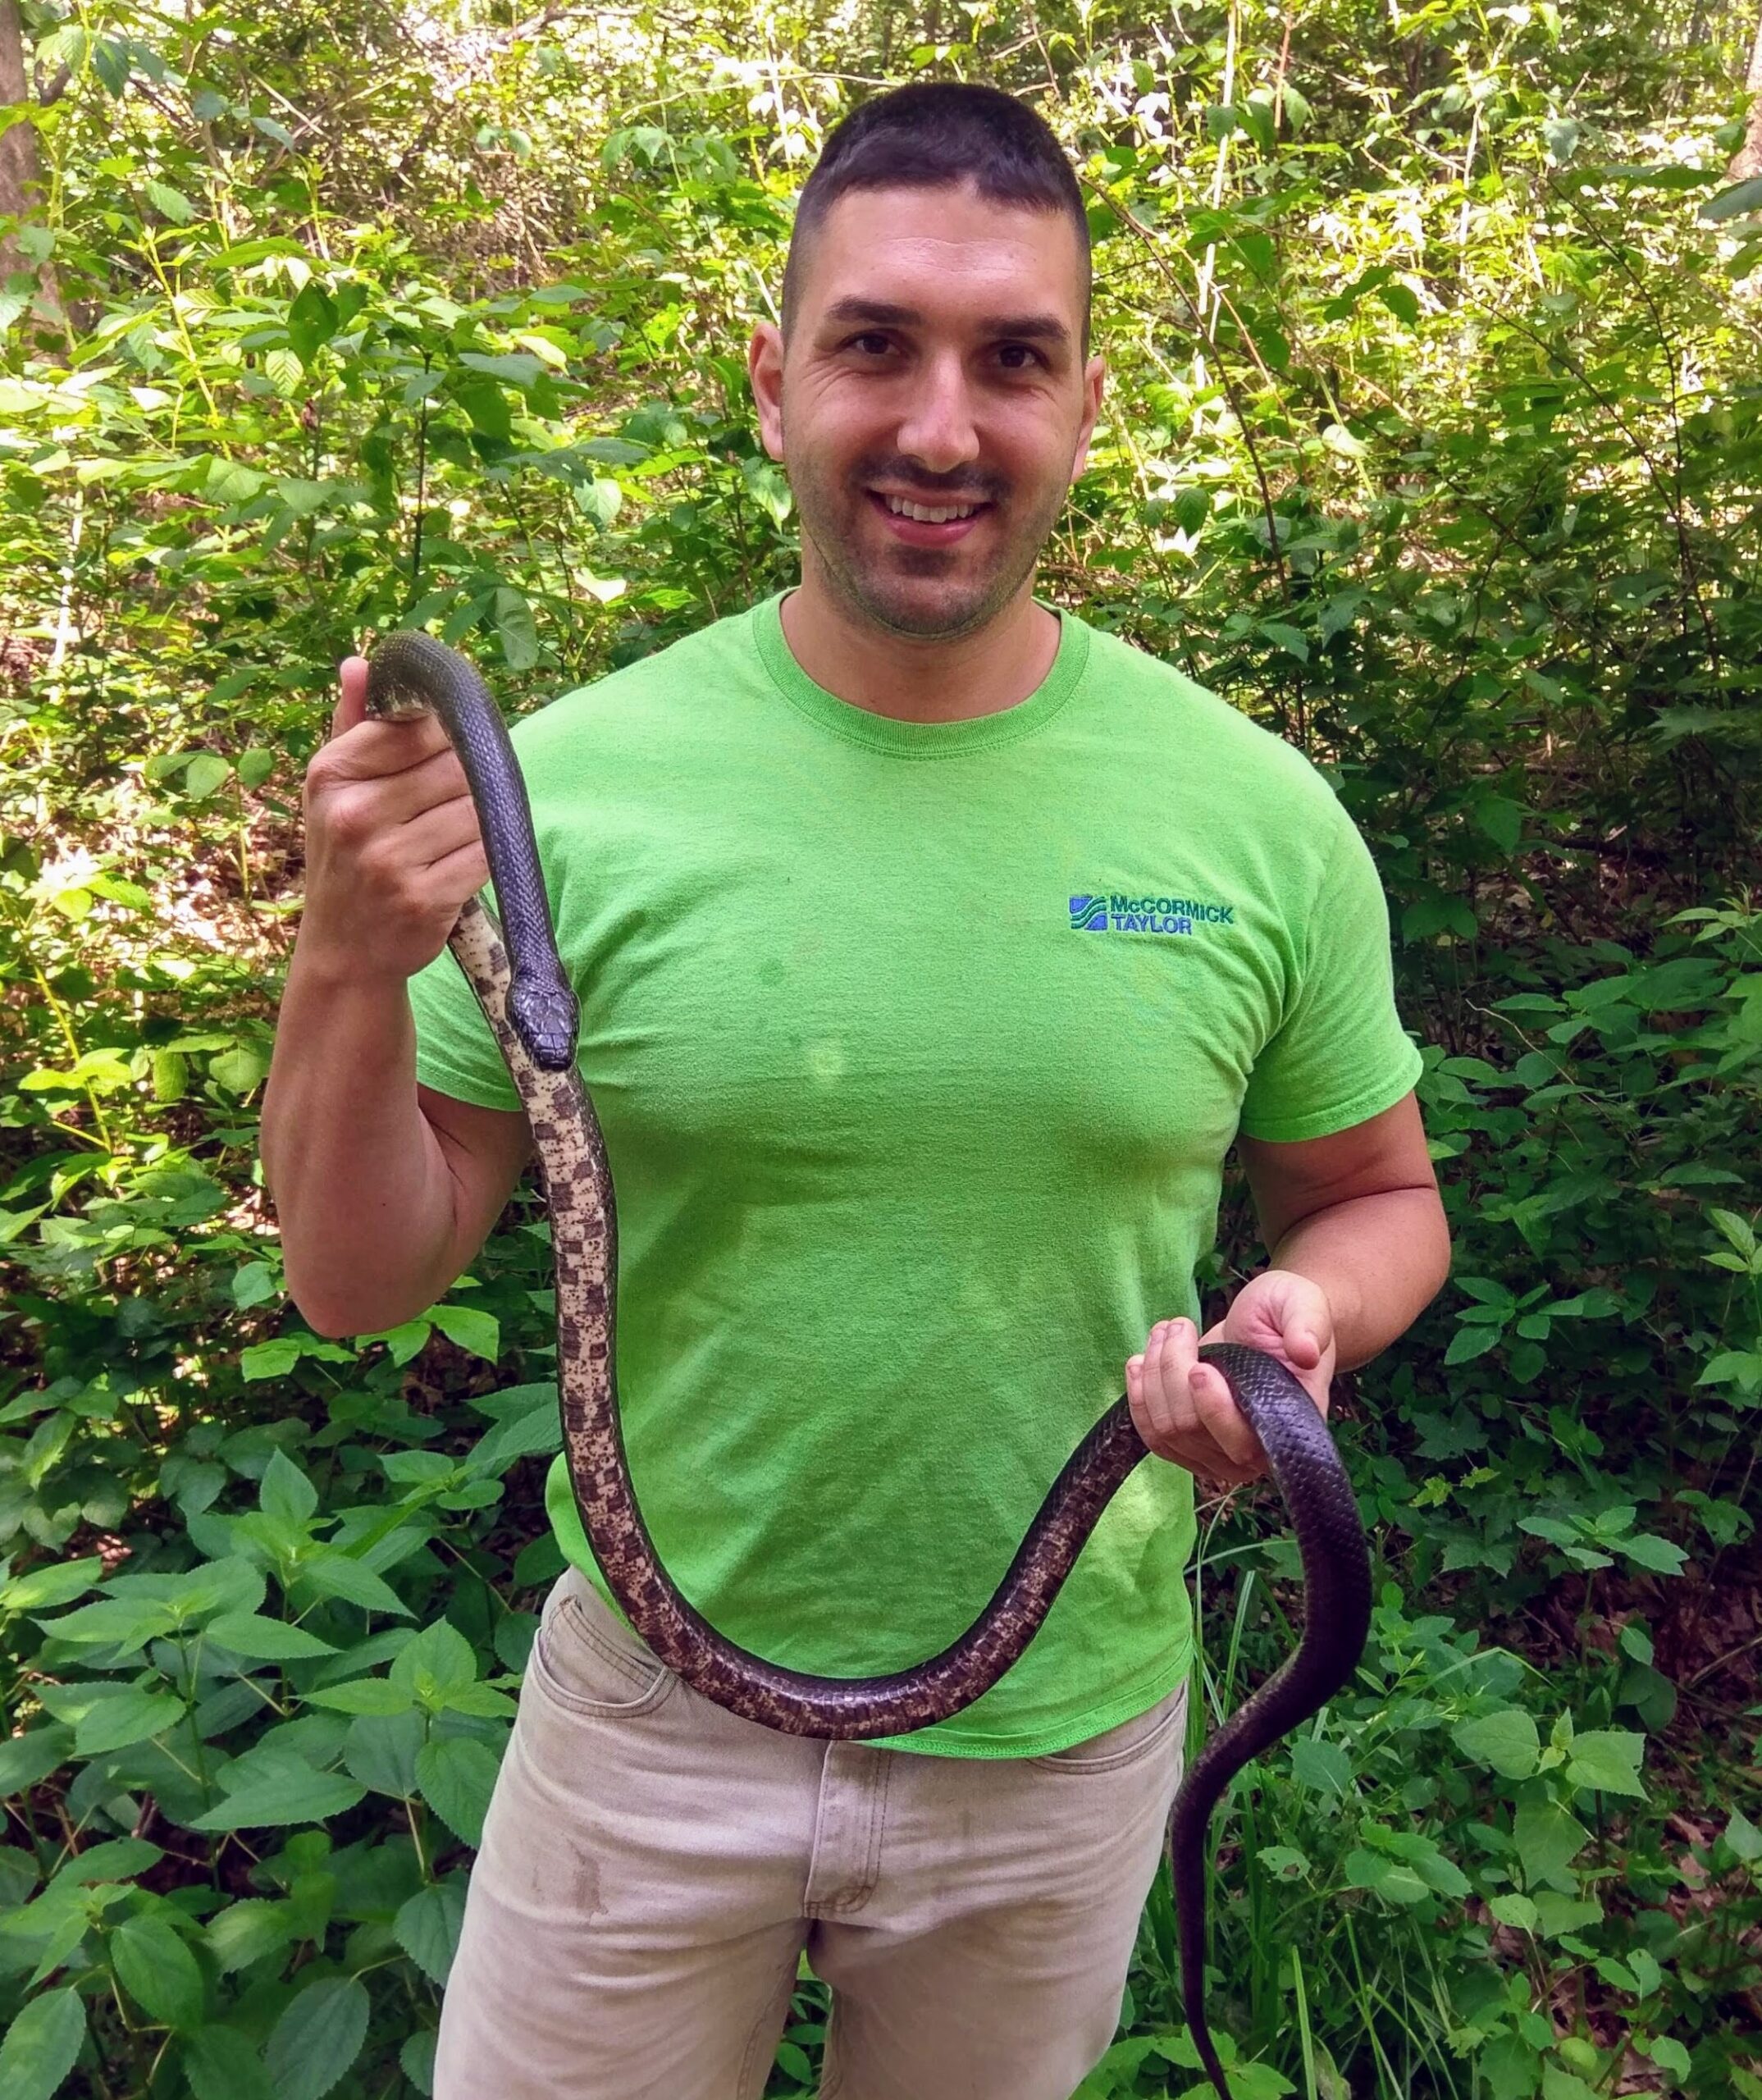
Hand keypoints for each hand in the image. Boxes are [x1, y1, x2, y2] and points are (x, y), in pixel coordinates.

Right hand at [296, 656, 489, 984]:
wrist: (343, 951)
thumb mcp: (333, 791)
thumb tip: (358, 663)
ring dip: (479, 821)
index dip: (444, 738)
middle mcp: (355, 815)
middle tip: (450, 805)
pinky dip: (484, 856)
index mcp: (331, 775)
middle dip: (467, 782)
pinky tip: (461, 864)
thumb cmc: (343, 859)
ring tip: (452, 836)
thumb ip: (352, 725)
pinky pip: (484, 855)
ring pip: (477, 810)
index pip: (416, 727)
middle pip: (456, 766)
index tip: (443, 755)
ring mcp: (389, 860)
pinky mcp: (425, 898)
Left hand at [1126, 1270, 1335, 1488]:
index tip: (1199, 1366)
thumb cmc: (1290, 1314)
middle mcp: (1256, 1453)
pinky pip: (1152, 1436)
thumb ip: (1308, 1325)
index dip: (1213, 1408)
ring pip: (1165, 1430)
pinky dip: (1138, 1397)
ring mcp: (1219, 1456)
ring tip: (1164, 1332)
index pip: (1243, 1443)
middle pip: (1190, 1430)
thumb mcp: (1305, 1306)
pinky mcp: (1191, 1448)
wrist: (1268, 1326)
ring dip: (1153, 1376)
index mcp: (1291, 1425)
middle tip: (1179, 1325)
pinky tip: (1139, 1363)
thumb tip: (1305, 1352)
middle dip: (1172, 1372)